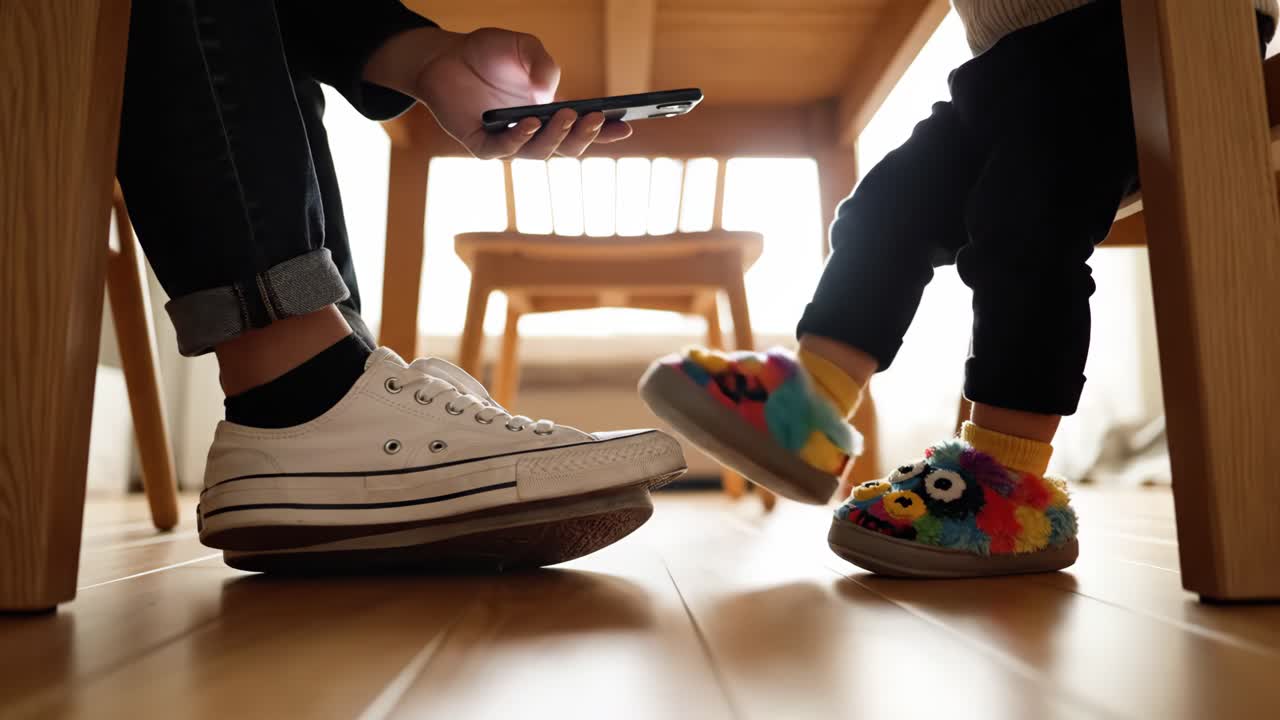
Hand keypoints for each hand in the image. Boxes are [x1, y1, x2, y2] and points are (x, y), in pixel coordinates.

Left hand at [370, 27, 631, 158]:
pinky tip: (528, 122)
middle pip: (566, 147)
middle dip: (584, 135)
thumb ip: (542, 63)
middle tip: (595, 118)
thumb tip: (549, 93)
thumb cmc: (488, 53)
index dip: (606, 131)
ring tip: (566, 116)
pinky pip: (503, 150)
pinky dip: (518, 138)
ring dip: (555, 136)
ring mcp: (508, 141)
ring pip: (539, 152)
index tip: (627, 125)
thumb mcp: (523, 47)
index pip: (583, 129)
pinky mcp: (481, 144)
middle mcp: (533, 133)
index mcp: (551, 114)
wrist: (443, 56)